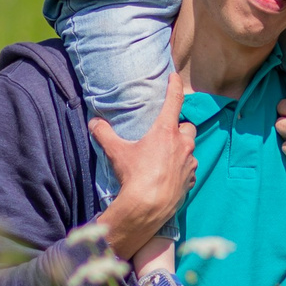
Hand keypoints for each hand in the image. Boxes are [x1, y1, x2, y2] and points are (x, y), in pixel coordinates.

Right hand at [88, 72, 195, 260]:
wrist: (147, 208)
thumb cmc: (134, 176)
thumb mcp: (116, 152)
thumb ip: (104, 134)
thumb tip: (93, 122)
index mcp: (166, 131)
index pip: (174, 100)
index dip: (174, 86)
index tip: (174, 77)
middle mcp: (182, 144)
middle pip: (188, 127)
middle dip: (180, 127)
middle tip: (167, 133)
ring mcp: (190, 163)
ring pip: (190, 149)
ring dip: (182, 149)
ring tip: (166, 157)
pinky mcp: (191, 180)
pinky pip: (190, 169)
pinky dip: (182, 169)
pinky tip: (170, 175)